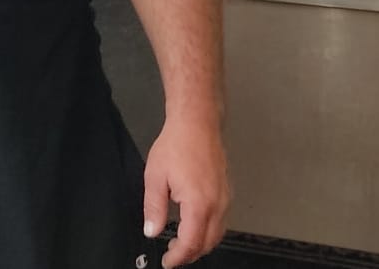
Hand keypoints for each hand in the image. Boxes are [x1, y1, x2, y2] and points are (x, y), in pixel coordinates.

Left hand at [143, 116, 229, 265]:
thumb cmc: (176, 146)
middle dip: (190, 254)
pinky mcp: (227, 192)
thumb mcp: (155, 177)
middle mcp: (218, 205)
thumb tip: (151, 231)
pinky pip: (222, 221)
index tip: (167, 262)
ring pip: (217, 233)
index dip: (179, 256)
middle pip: (208, 243)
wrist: (197, 124)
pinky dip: (209, 231)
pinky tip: (194, 227)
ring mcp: (225, 199)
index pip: (191, 242)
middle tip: (172, 255)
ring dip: (201, 244)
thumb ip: (154, 208)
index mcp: (199, 204)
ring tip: (181, 244)